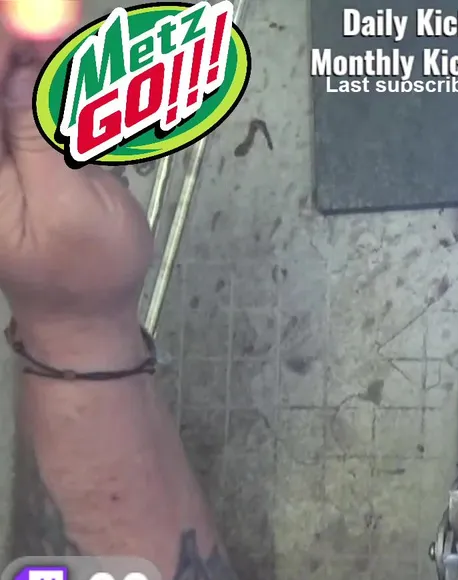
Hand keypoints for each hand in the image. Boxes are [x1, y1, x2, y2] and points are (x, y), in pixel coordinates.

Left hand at [0, 2, 151, 364]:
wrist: (90, 313)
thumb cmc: (83, 271)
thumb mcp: (65, 204)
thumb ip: (38, 138)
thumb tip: (22, 75)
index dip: (10, 51)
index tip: (39, 24)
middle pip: (2, 80)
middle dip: (31, 52)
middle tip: (65, 32)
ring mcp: (7, 150)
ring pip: (22, 86)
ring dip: (49, 64)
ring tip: (74, 48)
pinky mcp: (31, 150)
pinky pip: (39, 103)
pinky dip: (62, 85)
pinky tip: (84, 76)